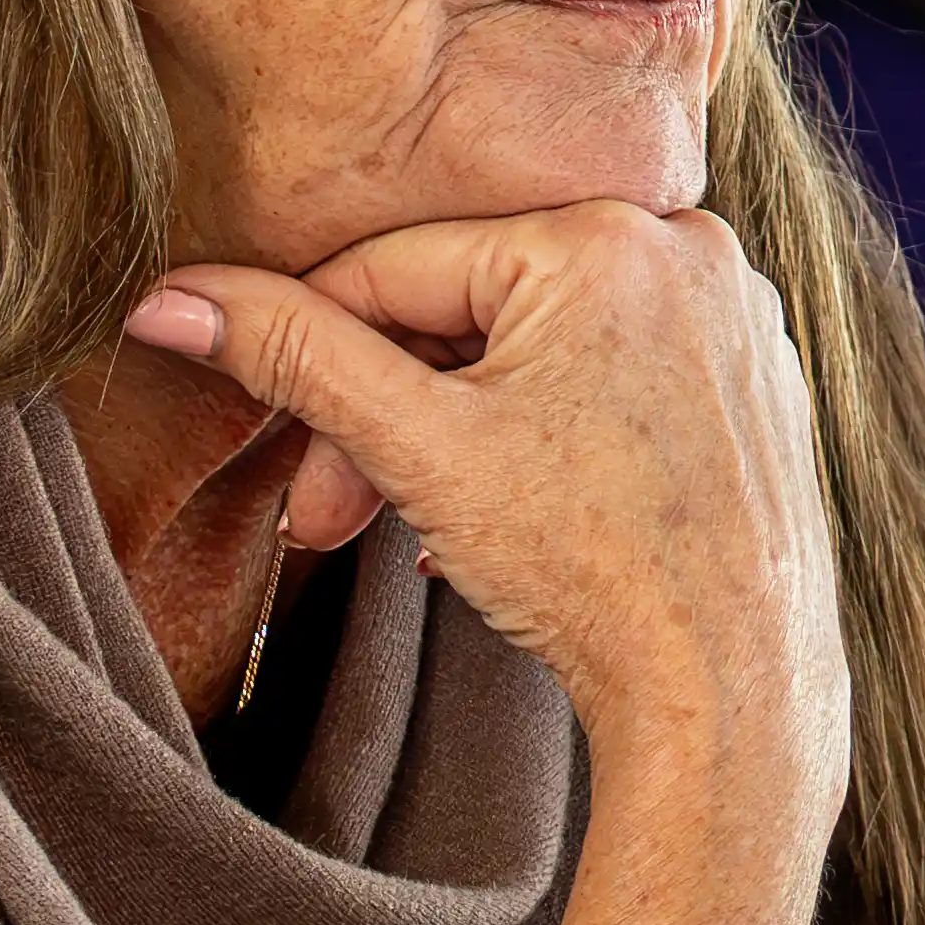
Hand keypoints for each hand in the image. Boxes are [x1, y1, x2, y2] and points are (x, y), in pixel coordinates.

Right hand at [131, 205, 851, 884]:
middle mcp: (684, 248)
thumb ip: (291, 357)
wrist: (729, 690)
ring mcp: (730, 313)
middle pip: (467, 309)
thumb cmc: (590, 573)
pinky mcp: (752, 377)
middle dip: (382, 416)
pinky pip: (607, 376)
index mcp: (604, 234)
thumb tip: (171, 299)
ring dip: (451, 434)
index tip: (259, 429)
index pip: (393, 265)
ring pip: (533, 346)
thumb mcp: (415, 449)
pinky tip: (502, 521)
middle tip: (324, 519)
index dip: (305, 350)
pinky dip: (539, 435)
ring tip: (417, 533)